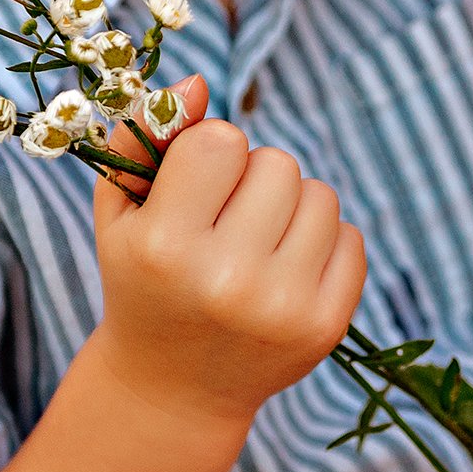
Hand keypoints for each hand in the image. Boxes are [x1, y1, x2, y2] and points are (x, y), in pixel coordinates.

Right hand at [93, 101, 366, 424]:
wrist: (173, 388)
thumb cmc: (144, 280)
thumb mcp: (122, 212)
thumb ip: (145, 135)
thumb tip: (199, 83)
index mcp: (164, 247)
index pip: (221, 142)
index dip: (210, 155)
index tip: (195, 190)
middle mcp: (226, 280)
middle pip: (277, 163)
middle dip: (252, 180)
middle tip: (225, 224)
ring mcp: (282, 306)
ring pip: (320, 195)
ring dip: (291, 207)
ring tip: (255, 246)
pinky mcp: (325, 325)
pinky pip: (351, 237)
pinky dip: (322, 243)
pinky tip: (285, 272)